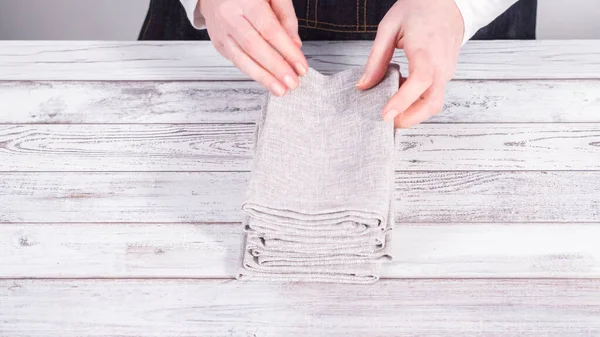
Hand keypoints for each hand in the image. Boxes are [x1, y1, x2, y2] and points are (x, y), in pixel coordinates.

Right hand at [200, 0, 307, 95]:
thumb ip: (286, 17)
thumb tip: (295, 45)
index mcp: (245, 0)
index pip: (270, 29)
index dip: (287, 51)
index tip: (301, 67)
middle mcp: (229, 15)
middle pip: (254, 47)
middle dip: (276, 68)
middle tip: (292, 83)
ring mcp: (221, 31)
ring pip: (242, 59)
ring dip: (264, 78)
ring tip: (280, 90)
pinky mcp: (218, 43)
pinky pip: (237, 61)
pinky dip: (253, 73)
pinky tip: (267, 81)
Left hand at [356, 0, 463, 127]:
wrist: (449, 2)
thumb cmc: (419, 9)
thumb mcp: (389, 27)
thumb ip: (376, 59)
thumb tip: (363, 85)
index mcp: (426, 49)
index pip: (419, 81)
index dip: (402, 100)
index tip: (385, 115)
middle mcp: (441, 64)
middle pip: (431, 102)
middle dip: (409, 118)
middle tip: (386, 121)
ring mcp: (447, 71)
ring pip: (434, 103)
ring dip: (413, 112)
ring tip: (391, 104)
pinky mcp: (446, 74)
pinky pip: (433, 95)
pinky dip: (417, 102)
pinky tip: (401, 92)